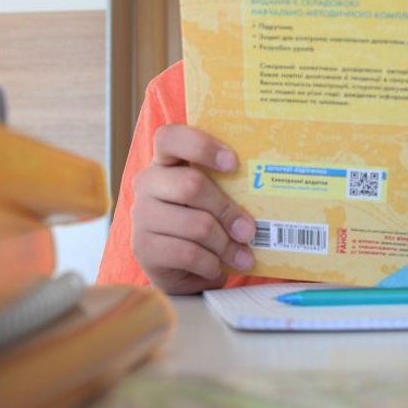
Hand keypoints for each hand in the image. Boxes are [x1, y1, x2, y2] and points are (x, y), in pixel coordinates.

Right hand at [131, 124, 256, 293]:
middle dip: (228, 210)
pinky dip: (211, 264)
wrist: (183, 270)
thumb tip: (266, 192)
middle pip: (191, 185)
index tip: (233, 163)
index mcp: (166, 162)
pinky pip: (187, 253)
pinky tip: (217, 268)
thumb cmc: (205, 224)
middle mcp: (148, 183)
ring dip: (225, 245)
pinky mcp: (143, 247)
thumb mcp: (216, 200)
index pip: (170, 137)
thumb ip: (229, 187)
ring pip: (196, 224)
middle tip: (249, 230)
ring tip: (241, 256)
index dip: (202, 146)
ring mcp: (142, 216)